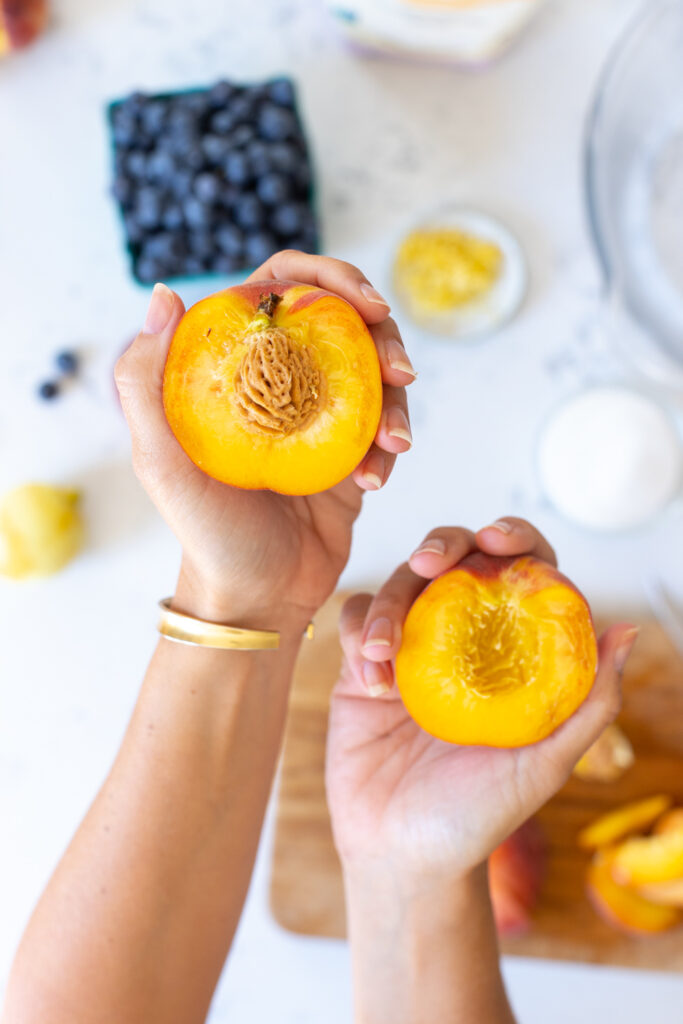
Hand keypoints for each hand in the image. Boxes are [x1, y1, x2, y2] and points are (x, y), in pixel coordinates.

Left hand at [115, 251, 415, 631]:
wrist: (256, 600)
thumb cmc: (204, 534)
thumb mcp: (159, 463)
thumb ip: (144, 381)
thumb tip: (167, 293)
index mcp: (234, 367)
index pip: (280, 289)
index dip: (329, 277)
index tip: (366, 304)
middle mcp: (278, 382)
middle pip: (342, 321)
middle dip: (383, 334)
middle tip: (402, 370)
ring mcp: (318, 417)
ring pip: (373, 372)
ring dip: (396, 399)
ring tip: (394, 444)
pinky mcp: (348, 454)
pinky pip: (384, 428)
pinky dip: (389, 446)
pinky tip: (375, 479)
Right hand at [326, 518, 638, 879]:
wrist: (401, 857)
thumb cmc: (479, 817)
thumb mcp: (545, 762)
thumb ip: (591, 702)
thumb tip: (629, 629)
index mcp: (509, 656)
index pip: (519, 576)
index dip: (515, 542)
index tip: (501, 540)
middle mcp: (461, 644)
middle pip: (453, 562)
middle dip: (442, 543)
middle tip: (432, 560)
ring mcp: (410, 652)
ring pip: (398, 585)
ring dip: (390, 602)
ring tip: (384, 653)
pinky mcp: (361, 669)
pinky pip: (355, 621)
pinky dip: (359, 633)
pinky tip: (371, 678)